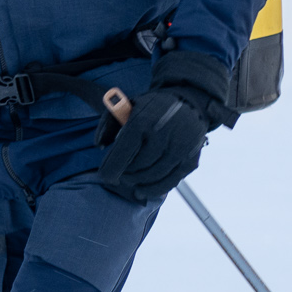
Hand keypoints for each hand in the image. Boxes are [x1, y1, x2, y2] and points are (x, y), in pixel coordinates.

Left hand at [99, 50, 234, 201]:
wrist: (186, 101)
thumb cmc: (148, 108)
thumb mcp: (124, 107)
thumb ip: (106, 125)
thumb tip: (99, 146)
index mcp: (142, 121)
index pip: (123, 153)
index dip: (111, 170)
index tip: (106, 176)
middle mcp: (163, 134)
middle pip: (138, 167)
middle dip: (125, 175)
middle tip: (120, 175)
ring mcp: (181, 147)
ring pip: (153, 176)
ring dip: (138, 182)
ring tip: (131, 179)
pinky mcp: (192, 158)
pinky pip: (171, 182)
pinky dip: (155, 189)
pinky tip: (143, 190)